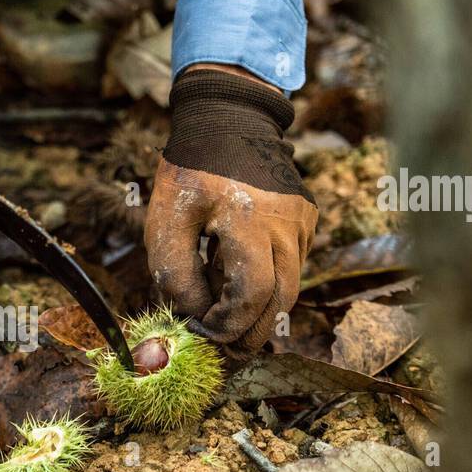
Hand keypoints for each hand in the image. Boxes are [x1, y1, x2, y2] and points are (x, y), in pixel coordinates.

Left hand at [144, 66, 316, 356]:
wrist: (227, 119)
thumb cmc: (189, 173)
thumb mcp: (165, 224)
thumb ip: (176, 278)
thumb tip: (196, 322)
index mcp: (249, 221)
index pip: (253, 294)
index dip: (229, 324)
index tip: (202, 333)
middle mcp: (287, 224)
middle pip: (281, 301)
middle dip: (250, 334)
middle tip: (221, 352)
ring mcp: (303, 223)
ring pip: (290, 288)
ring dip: (259, 311)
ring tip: (224, 319)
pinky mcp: (306, 221)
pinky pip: (291, 266)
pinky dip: (267, 285)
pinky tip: (236, 278)